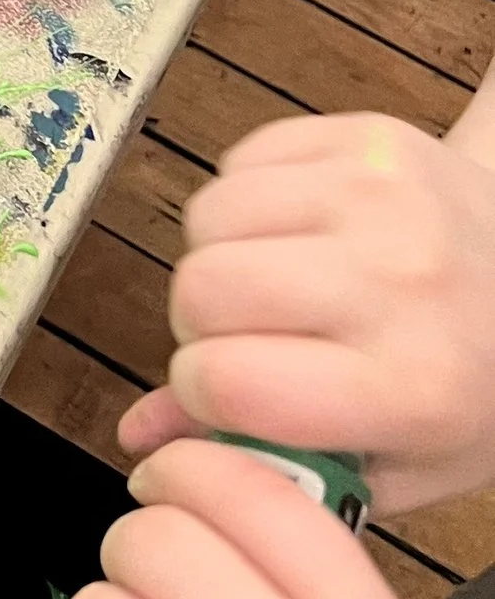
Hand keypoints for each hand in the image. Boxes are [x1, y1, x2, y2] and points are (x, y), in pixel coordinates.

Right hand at [122, 112, 494, 513]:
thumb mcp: (393, 462)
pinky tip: (299, 233)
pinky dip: (249, 201)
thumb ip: (265, 459)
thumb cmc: (467, 385)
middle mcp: (399, 283)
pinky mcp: (367, 137)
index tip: (226, 393)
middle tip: (252, 336)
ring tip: (280, 282)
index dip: (201, 392)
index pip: (225, 382)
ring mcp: (381, 197)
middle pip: (200, 291)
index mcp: (410, 386)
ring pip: (206, 218)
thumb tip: (138, 440)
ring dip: (221, 255)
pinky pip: (240, 161)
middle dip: (203, 322)